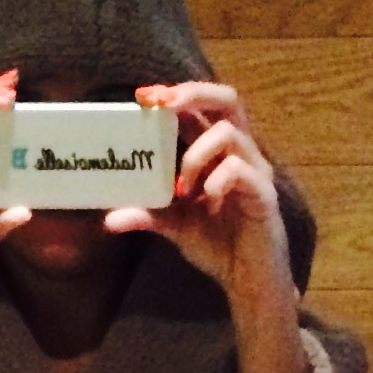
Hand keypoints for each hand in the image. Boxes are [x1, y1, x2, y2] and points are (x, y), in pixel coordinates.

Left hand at [108, 82, 297, 327]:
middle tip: (163, 104)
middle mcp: (239, 152)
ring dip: (196, 154)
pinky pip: (240, 171)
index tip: (144, 96)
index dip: (175, 94)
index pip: (201, 108)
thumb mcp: (174, 225)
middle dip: (193, 94)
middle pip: (226, 100)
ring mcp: (254, 170)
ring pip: (229, 134)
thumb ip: (146, 214)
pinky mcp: (264, 193)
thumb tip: (108, 218)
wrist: (247, 278)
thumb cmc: (217, 243)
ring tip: (182, 187)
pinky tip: (206, 201)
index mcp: (217, 153)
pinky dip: (217, 181)